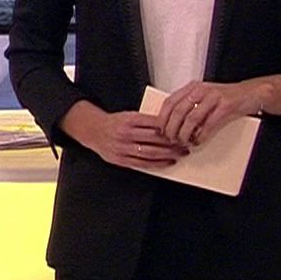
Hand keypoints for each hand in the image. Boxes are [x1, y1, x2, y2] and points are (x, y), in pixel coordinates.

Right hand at [61, 102, 186, 169]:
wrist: (93, 131)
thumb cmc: (115, 122)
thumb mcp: (129, 115)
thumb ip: (146, 120)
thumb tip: (170, 124)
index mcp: (129, 119)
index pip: (154, 123)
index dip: (171, 127)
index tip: (184, 128)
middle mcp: (125, 133)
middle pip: (155, 139)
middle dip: (174, 142)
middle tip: (187, 143)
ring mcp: (122, 148)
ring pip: (150, 152)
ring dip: (169, 154)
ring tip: (181, 154)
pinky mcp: (121, 159)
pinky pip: (143, 164)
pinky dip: (157, 164)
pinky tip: (168, 162)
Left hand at [158, 80, 261, 145]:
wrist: (251, 93)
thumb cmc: (226, 98)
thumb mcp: (205, 97)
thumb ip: (190, 105)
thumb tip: (171, 124)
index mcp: (192, 87)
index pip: (169, 102)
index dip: (162, 118)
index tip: (160, 130)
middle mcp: (201, 90)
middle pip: (178, 111)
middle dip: (172, 129)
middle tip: (171, 140)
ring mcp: (214, 97)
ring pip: (192, 119)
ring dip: (185, 134)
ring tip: (183, 142)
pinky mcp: (226, 106)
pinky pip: (209, 124)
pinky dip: (201, 136)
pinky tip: (198, 142)